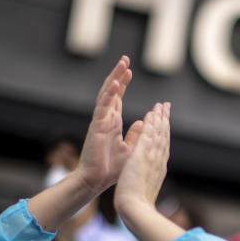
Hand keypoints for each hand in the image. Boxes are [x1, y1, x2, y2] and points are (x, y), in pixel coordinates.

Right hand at [74, 56, 134, 191]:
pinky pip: (103, 107)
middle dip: (117, 75)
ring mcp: (100, 122)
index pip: (117, 98)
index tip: (129, 70)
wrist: (96, 181)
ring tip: (122, 64)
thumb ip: (135, 134)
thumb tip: (143, 122)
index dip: (122, 83)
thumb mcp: (130, 149)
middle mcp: (105, 119)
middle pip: (111, 91)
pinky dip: (109, 95)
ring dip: (114, 79)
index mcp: (112, 123)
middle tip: (125, 59)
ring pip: (106, 95)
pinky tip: (115, 84)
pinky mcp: (97, 127)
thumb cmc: (111, 169)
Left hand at [113, 102, 183, 240]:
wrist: (136, 209)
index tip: (164, 123)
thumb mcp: (145, 190)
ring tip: (160, 105)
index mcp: (158, 168)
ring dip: (159, 118)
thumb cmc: (138, 205)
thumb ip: (148, 181)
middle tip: (166, 107)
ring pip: (158, 133)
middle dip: (165, 121)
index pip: (162, 147)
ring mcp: (152, 158)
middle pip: (164, 137)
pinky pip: (148, 135)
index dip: (164, 133)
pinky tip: (151, 113)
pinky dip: (151, 123)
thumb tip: (149, 182)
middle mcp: (158, 161)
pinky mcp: (143, 156)